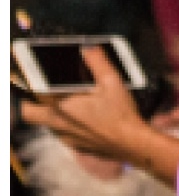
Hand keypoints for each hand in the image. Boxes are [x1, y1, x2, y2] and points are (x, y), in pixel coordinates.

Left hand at [19, 47, 153, 163]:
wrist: (133, 145)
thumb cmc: (122, 115)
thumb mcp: (113, 82)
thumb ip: (97, 62)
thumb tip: (88, 48)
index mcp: (62, 105)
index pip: (33, 91)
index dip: (31, 80)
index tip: (33, 76)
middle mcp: (58, 122)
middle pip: (28, 112)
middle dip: (31, 101)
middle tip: (43, 92)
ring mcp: (65, 137)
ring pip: (45, 123)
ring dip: (50, 113)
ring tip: (68, 104)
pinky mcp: (76, 146)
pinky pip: (62, 135)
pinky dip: (66, 126)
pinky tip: (83, 120)